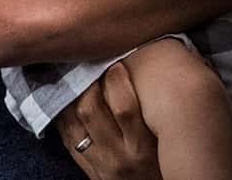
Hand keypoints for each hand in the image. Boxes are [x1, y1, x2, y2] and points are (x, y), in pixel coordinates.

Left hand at [58, 63, 160, 179]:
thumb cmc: (167, 165)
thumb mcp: (168, 142)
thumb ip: (158, 114)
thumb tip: (154, 73)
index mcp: (144, 147)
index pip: (124, 107)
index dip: (116, 79)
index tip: (117, 63)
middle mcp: (119, 156)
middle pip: (90, 111)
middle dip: (87, 83)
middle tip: (91, 65)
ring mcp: (100, 164)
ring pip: (72, 122)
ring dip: (70, 96)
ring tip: (74, 77)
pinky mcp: (88, 170)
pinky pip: (67, 138)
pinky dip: (63, 116)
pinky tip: (68, 101)